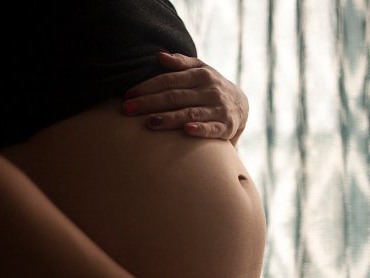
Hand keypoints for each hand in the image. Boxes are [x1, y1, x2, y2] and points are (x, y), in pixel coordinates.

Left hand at [122, 52, 248, 144]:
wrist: (242, 105)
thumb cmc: (212, 87)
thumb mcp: (201, 70)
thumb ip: (181, 63)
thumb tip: (158, 55)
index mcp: (201, 75)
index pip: (169, 80)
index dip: (147, 87)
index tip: (128, 95)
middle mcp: (211, 90)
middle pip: (175, 96)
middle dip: (150, 103)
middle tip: (127, 110)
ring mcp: (219, 108)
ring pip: (190, 112)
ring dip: (169, 118)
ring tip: (149, 123)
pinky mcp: (226, 126)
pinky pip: (212, 128)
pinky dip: (200, 129)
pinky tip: (186, 130)